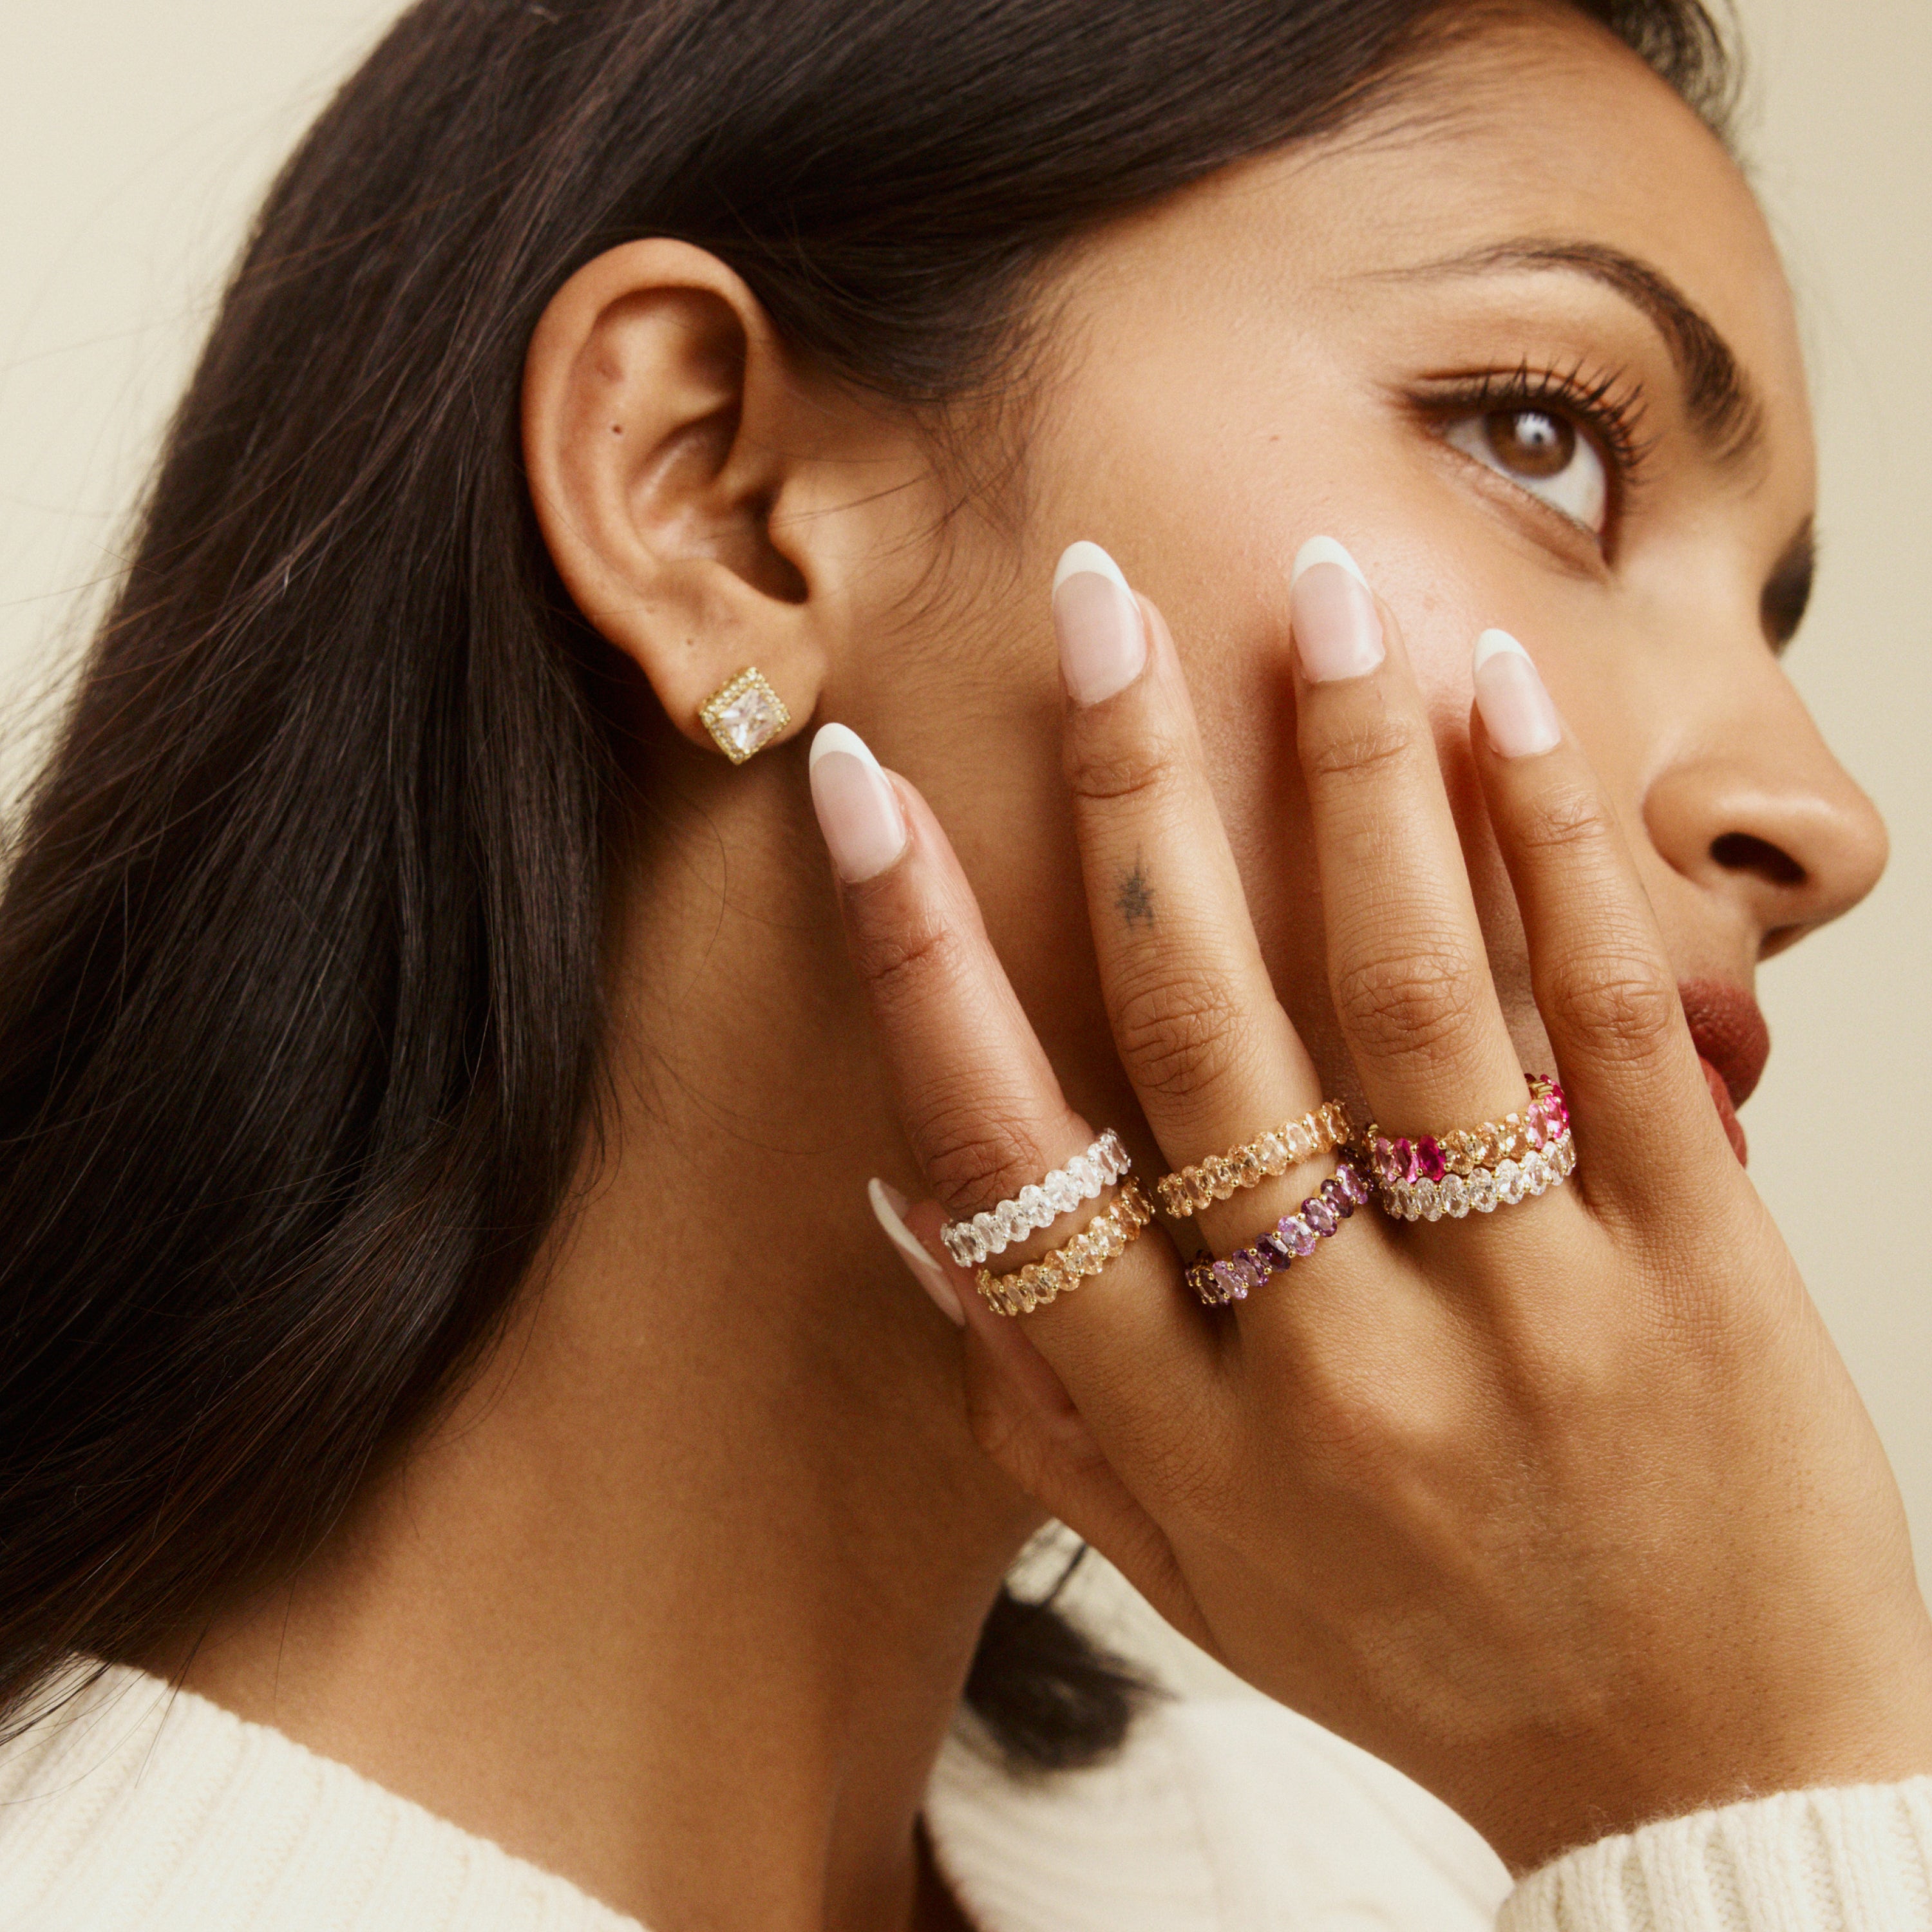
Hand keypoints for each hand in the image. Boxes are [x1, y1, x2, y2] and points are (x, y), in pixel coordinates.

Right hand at [809, 538, 1931, 1872]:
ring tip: (1312, 594)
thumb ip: (1034, 1405)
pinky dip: (1549, 849)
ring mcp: (1525, 1307)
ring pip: (1407, 990)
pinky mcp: (1698, 1267)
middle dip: (1128, 795)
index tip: (862, 796)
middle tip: (1091, 603)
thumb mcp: (1186, 1575)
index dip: (922, 962)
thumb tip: (910, 1204)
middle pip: (1200, 1030)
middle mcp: (1335, 1362)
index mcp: (1190, 1434)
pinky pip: (1610, 1025)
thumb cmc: (1420, 1655)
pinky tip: (1499, 708)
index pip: (1017, 1161)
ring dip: (1346, 772)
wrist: (1702, 1784)